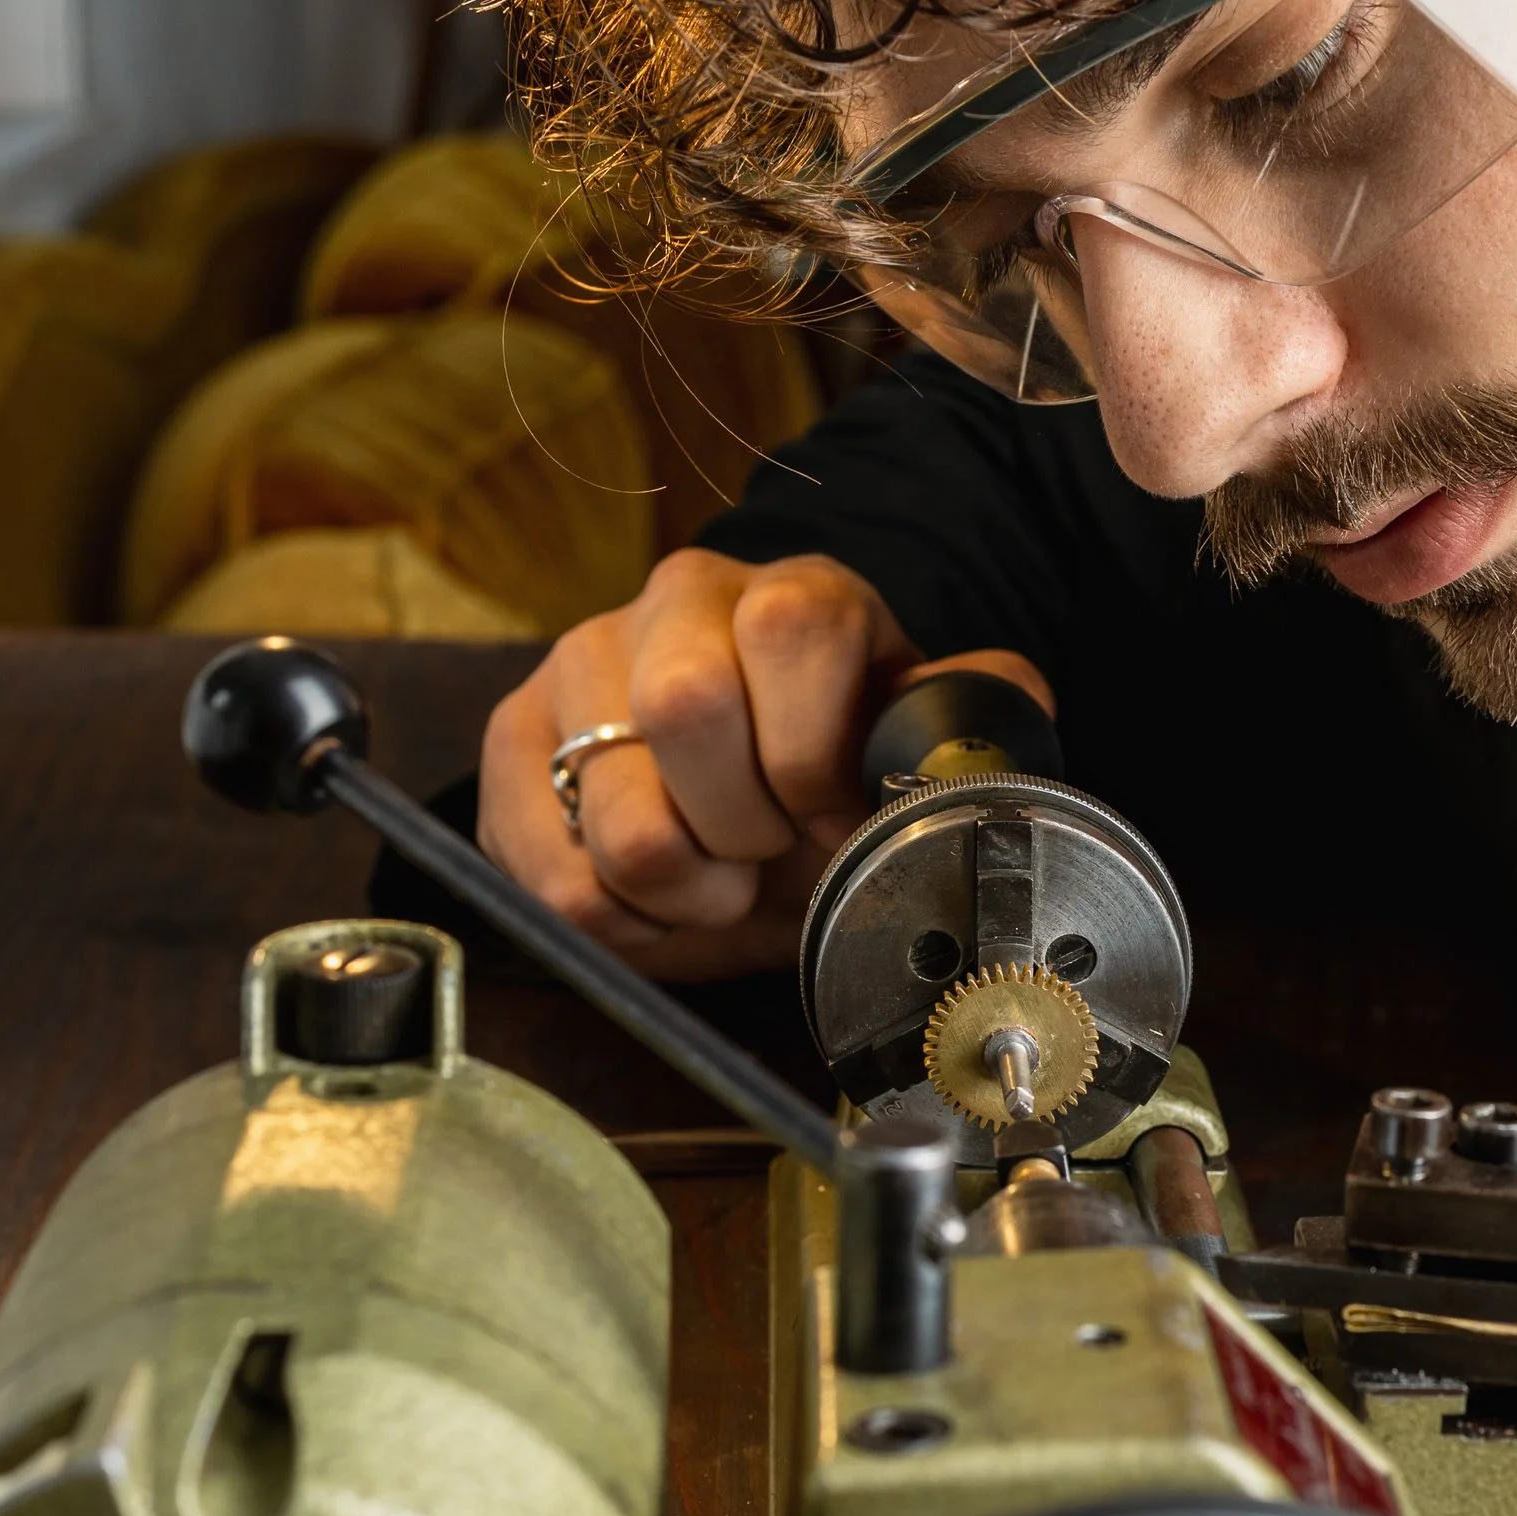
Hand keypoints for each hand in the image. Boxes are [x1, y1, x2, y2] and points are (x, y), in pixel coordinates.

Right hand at [479, 547, 1054, 979]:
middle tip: (765, 857)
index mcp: (789, 595)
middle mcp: (674, 605)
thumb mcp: (901, 753)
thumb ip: (960, 720)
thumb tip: (1003, 700)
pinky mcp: (513, 741)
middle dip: (743, 824)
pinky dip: (616, 920)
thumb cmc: (824, 784)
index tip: (834, 822)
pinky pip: (549, 871)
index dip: (816, 753)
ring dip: (683, 890)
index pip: (794, 629)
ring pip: (613, 809)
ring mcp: (580, 666)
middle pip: (686, 706)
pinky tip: (651, 900)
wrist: (734, 819)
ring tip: (715, 884)